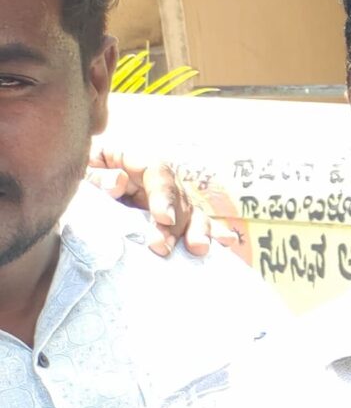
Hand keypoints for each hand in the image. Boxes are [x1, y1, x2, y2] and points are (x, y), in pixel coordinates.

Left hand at [86, 142, 246, 258]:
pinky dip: (211, 231)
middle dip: (176, 223)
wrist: (65, 192)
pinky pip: (193, 222)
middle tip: (163, 247)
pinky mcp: (168, 216)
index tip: (163, 218)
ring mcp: (163, 197)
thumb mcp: (77, 174)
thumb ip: (96, 177)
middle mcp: (153, 177)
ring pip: (190, 210)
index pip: (158, 170)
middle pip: (177, 195)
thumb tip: (120, 182)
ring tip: (199, 249)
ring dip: (197, 229)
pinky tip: (228, 242)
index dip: (164, 194)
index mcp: (131, 158)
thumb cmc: (70, 179)